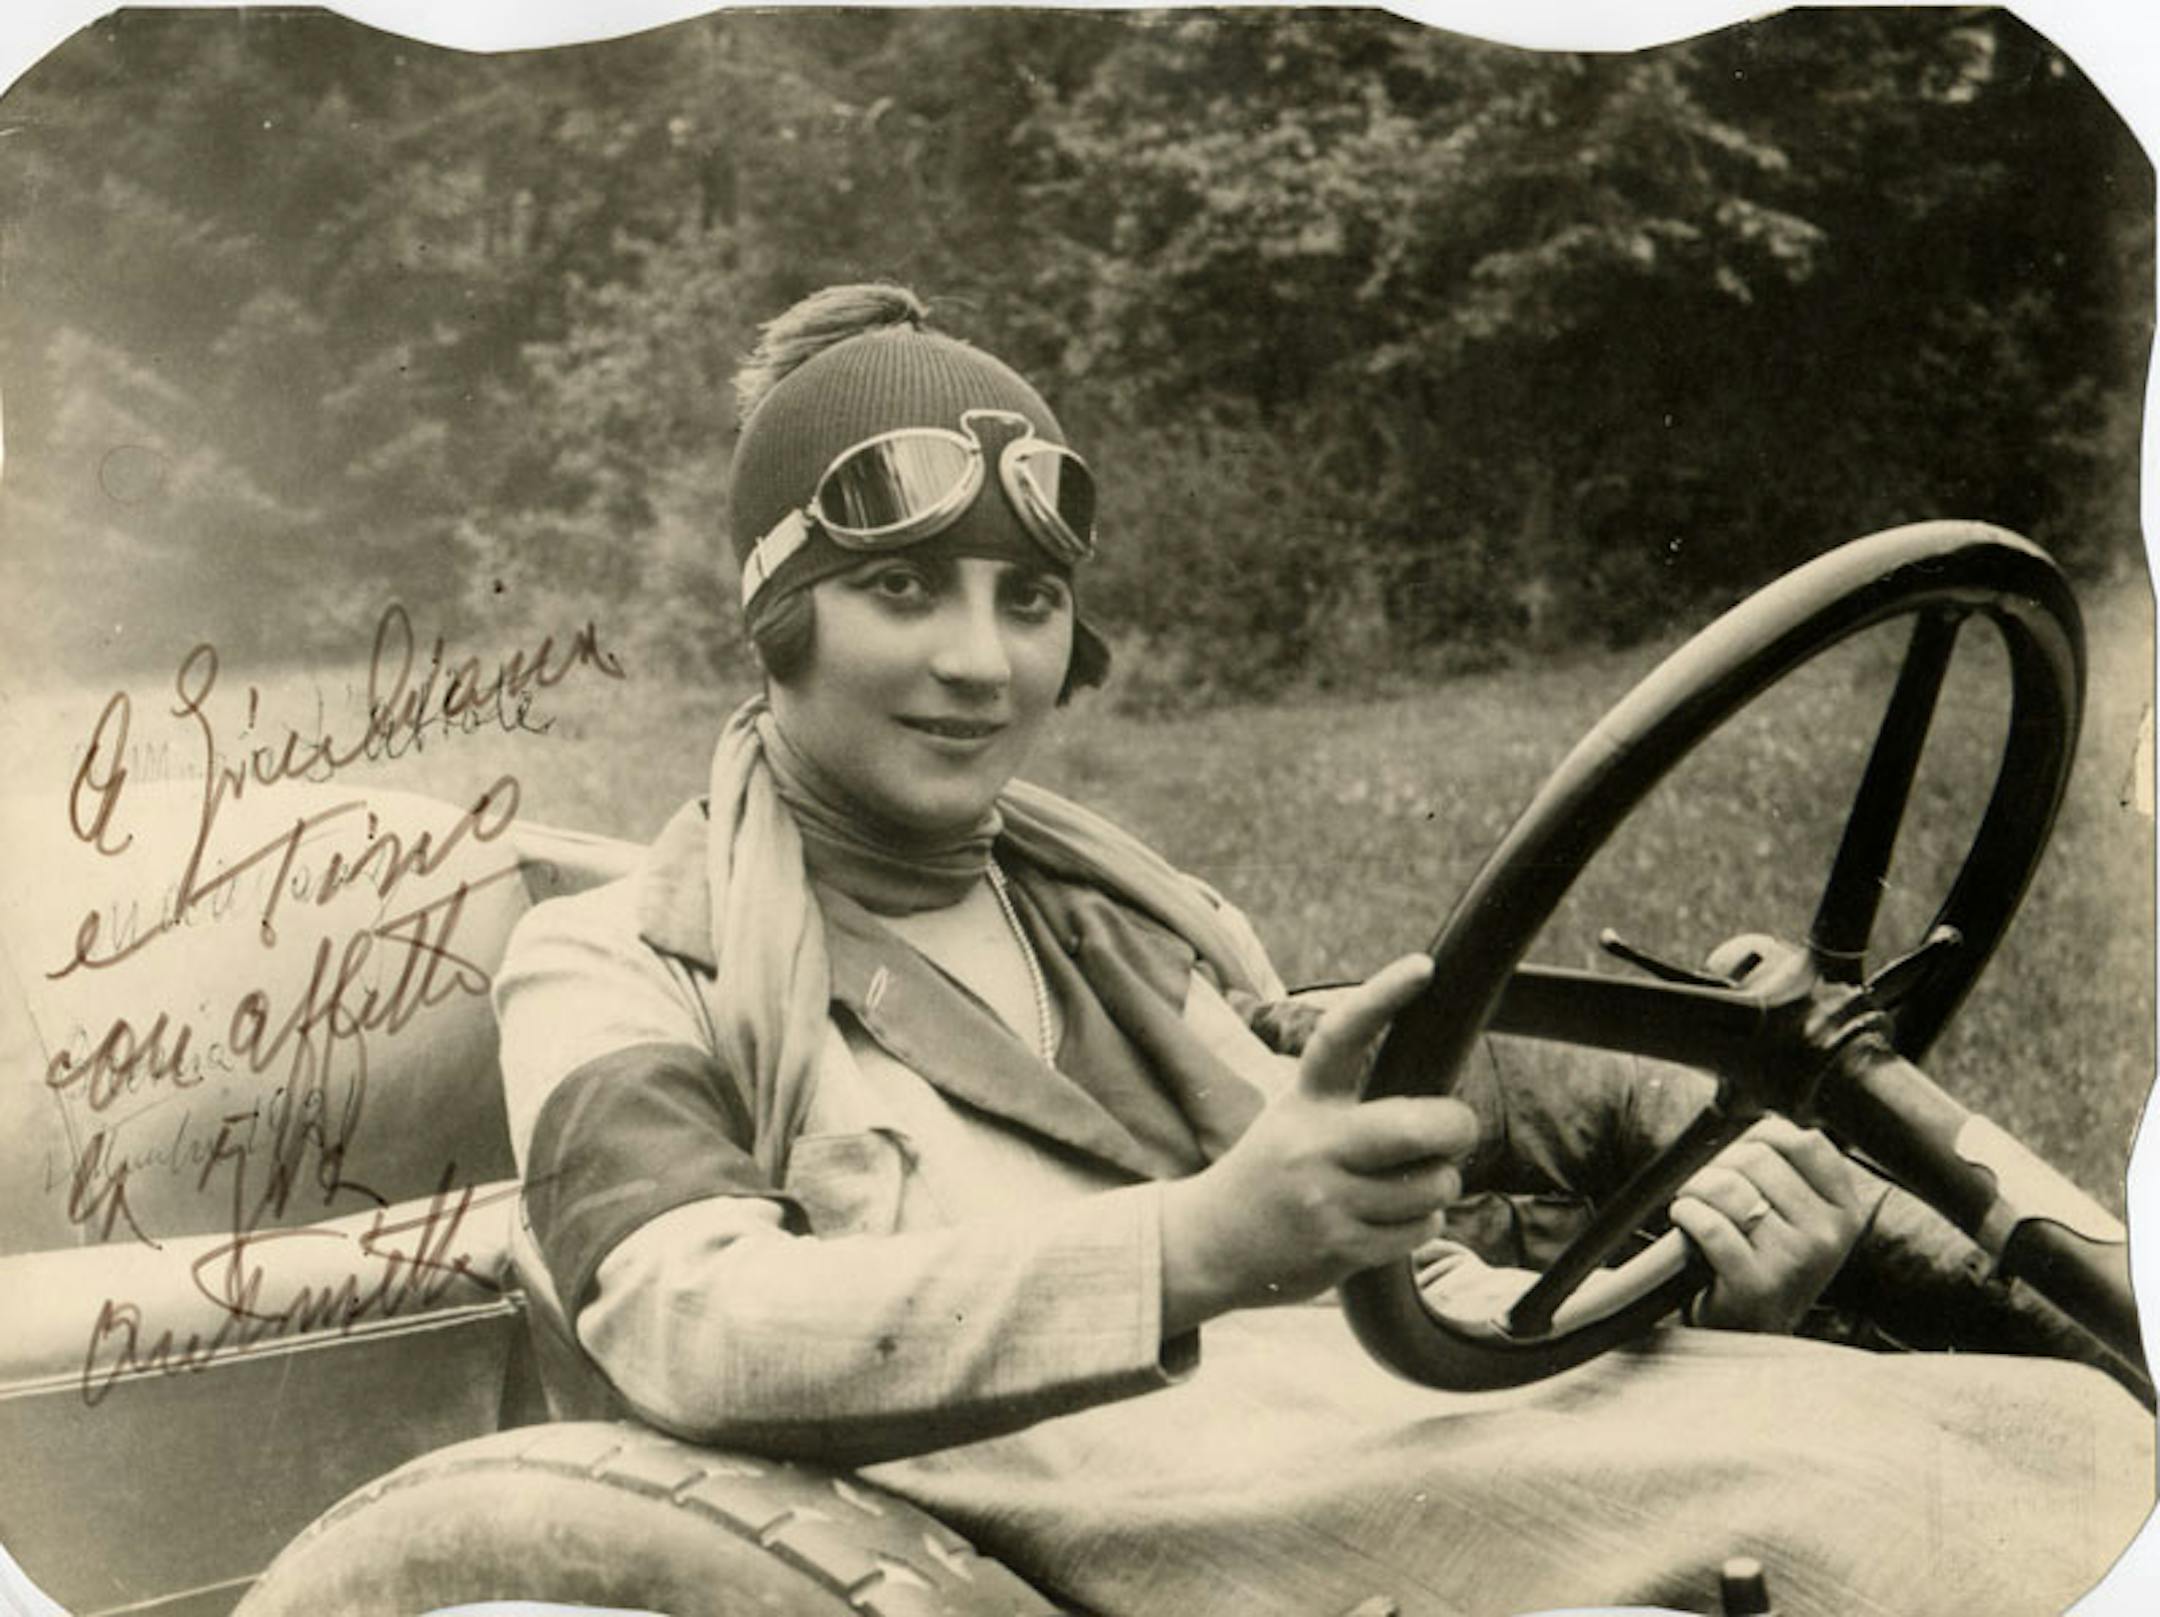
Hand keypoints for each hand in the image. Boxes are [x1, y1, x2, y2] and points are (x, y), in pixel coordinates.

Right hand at [1160, 955, 1478, 1330]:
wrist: (1208, 1244)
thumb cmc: (1271, 1171)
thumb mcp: (1293, 1118)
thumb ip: (1351, 1103)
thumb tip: (1437, 1097)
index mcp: (1303, 1100)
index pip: (1341, 1037)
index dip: (1383, 998)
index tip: (1422, 967)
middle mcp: (1313, 1146)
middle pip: (1414, 1126)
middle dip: (1456, 1126)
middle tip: (1457, 1128)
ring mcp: (1327, 1200)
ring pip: (1432, 1185)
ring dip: (1439, 1184)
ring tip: (1408, 1184)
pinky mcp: (1341, 1248)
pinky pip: (1421, 1229)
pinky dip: (1422, 1223)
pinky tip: (1389, 1220)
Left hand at [1669, 1116, 1882, 1332]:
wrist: (1750, 1331)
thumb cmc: (1765, 1262)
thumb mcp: (1798, 1217)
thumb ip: (1788, 1170)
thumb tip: (1757, 1119)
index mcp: (1845, 1211)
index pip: (1805, 1141)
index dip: (1762, 1136)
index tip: (1742, 1154)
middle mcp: (1828, 1235)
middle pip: (1758, 1158)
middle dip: (1720, 1166)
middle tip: (1709, 1189)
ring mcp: (1795, 1261)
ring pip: (1728, 1188)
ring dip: (1697, 1190)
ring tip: (1696, 1207)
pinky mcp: (1756, 1283)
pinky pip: (1708, 1223)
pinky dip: (1686, 1215)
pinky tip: (1686, 1223)